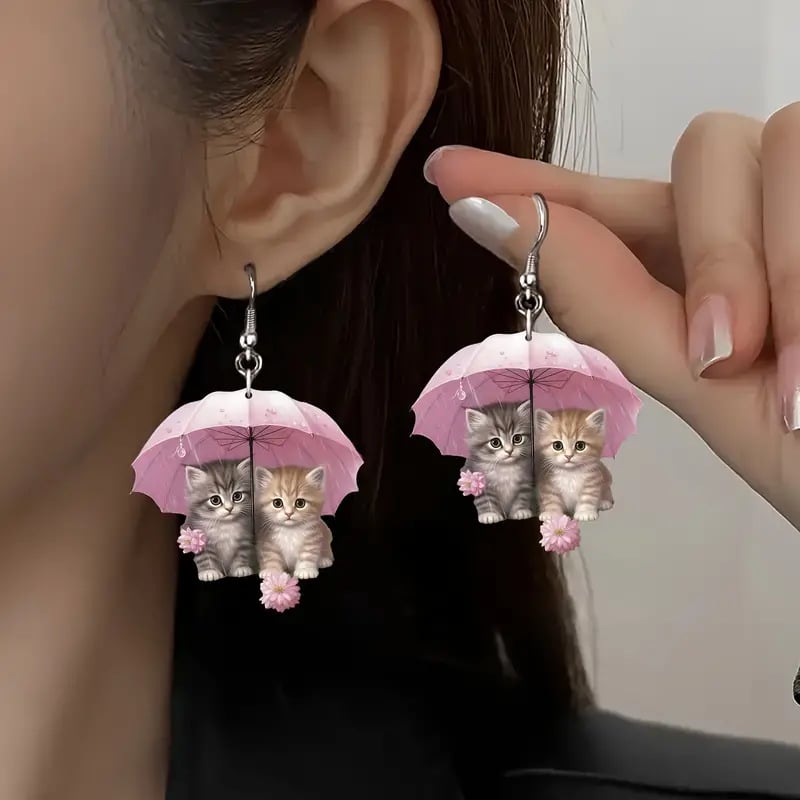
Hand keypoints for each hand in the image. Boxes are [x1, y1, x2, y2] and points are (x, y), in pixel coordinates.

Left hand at [423, 107, 799, 528]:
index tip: (448, 176)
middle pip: (707, 147)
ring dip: (772, 264)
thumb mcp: (708, 388)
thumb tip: (489, 217)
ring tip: (799, 377)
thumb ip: (608, 300)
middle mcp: (763, 225)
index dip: (529, 185)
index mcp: (704, 273)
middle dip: (713, 248)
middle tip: (720, 355)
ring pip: (781, 141)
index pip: (602, 206)